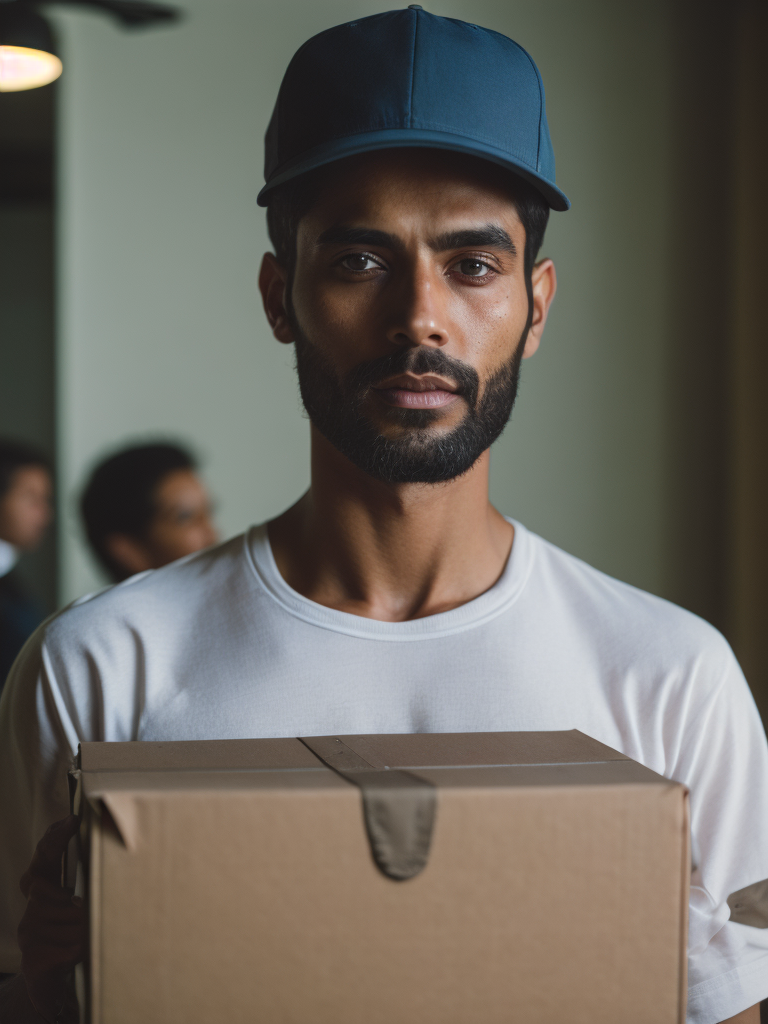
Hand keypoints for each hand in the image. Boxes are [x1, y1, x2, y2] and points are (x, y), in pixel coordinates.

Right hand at [17, 816, 85, 1022]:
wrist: (56, 986)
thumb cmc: (75, 940)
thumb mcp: (83, 910)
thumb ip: (92, 886)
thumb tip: (128, 856)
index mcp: (45, 893)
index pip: (44, 857)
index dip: (54, 838)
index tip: (71, 820)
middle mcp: (32, 910)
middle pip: (48, 888)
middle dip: (71, 900)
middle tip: (83, 908)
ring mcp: (29, 934)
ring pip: (67, 921)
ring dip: (84, 930)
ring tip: (89, 938)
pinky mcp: (32, 960)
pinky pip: (66, 947)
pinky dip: (81, 950)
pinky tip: (83, 952)